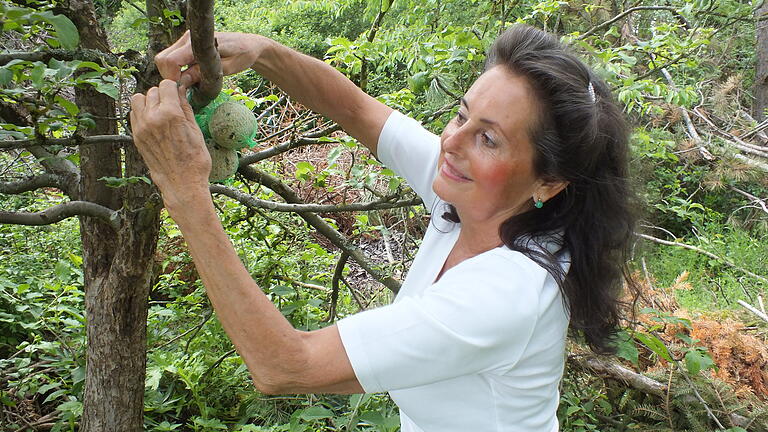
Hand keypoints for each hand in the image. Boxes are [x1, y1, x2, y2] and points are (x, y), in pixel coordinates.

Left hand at [130, 80, 210, 208]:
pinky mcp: (136, 136)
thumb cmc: (194, 159)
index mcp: (170, 114)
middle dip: (162, 95)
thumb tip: (181, 91)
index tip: (178, 94)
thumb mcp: (195, 130)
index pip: (166, 85)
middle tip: (171, 105)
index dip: (174, 88)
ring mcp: (141, 127)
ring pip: (138, 99)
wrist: (182, 182)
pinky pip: (134, 114)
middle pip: (152, 91)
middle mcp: (152, 118)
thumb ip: (185, 107)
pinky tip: (153, 122)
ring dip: (148, 102)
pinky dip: (142, 113)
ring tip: (159, 111)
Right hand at [155, 31, 262, 87]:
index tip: (183, 89)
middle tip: (186, 88)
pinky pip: (173, 59)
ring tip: (190, 83)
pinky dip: (177, 70)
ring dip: (173, 74)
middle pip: (162, 59)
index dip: (172, 77)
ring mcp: (185, 40)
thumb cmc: (242, 55)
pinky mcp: (186, 45)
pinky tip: (190, 77)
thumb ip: (203, 74)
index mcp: (197, 44)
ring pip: (165, 59)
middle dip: (170, 76)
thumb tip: (183, 81)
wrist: (249, 45)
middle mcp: (187, 39)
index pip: (170, 60)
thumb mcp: (226, 69)